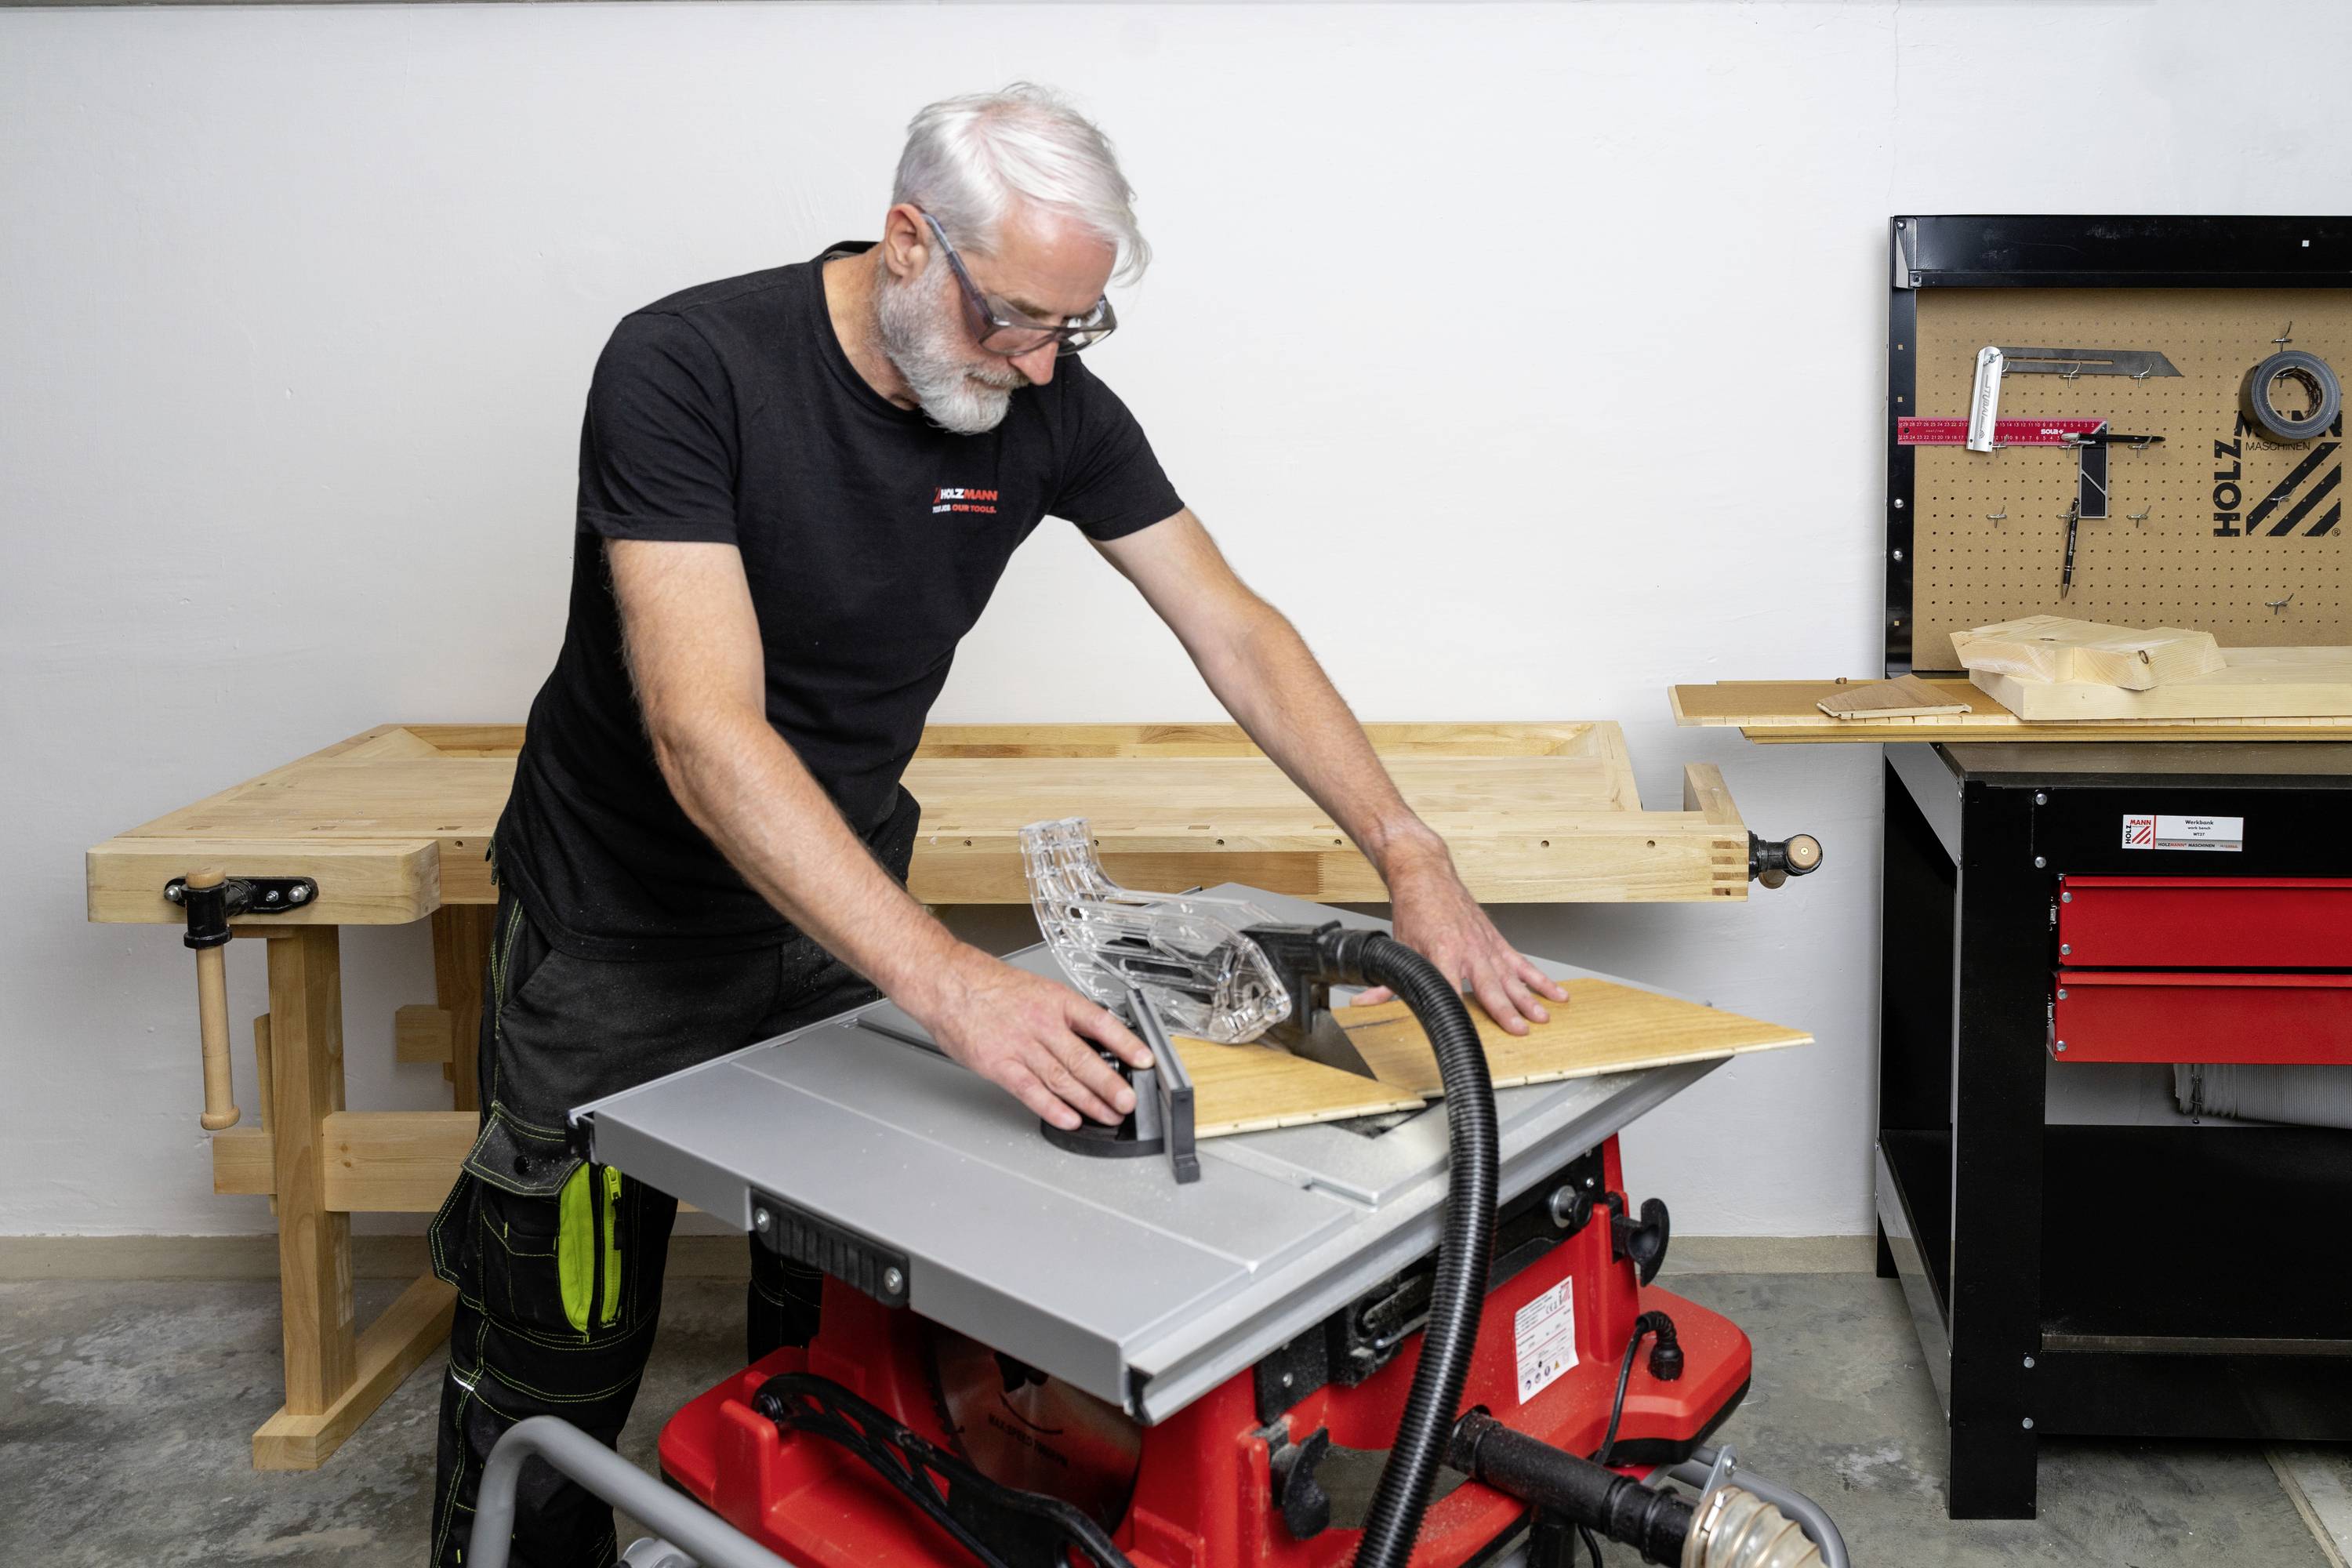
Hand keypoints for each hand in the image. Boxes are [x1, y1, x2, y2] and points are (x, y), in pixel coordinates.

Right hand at [909, 947, 1154, 1129]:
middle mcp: (1041, 1022)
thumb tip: (1090, 1039)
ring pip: (1062, 1079)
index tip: (1145, 1060)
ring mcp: (1020, 1045)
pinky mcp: (998, 1064)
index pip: (1100, 1022)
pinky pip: (1031, 1091)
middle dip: (1111, 1084)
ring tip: (1108, 1115)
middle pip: (1084, 1058)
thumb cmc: (986, 985)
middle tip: (1129, 1101)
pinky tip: (1070, 1119)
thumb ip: (1060, 1016)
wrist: (946, 982)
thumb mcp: (1034, 989)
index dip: (1126, 1043)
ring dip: (1089, 1101)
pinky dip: (1053, 1108)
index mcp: (1055, 1000)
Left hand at [1357, 842, 1569, 1034]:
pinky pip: (1521, 963)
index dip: (1458, 1011)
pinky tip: (1556, 993)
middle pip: (1489, 986)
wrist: (1427, 875)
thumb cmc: (1414, 911)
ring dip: (1529, 998)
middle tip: (1520, 1029)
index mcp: (1441, 953)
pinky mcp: (1496, 941)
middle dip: (1505, 1009)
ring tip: (1543, 1017)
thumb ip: (1388, 981)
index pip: (1450, 989)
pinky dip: (1540, 979)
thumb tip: (1366, 1002)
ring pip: (1511, 976)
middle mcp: (1467, 950)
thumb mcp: (1399, 947)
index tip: (1465, 1034)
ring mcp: (1485, 945)